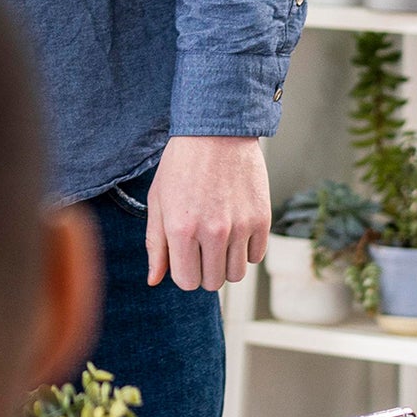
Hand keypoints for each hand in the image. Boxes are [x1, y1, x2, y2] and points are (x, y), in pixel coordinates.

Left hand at [146, 136, 269, 291]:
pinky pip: (256, 257)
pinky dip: (245, 251)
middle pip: (213, 282)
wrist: (216, 134)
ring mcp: (241, 227)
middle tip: (198, 248)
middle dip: (203, 271)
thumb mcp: (158, 203)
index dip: (183, 274)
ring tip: (216, 240)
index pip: (186, 281)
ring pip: (236, 275)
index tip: (183, 258)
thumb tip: (154, 281)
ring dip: (225, 264)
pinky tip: (234, 230)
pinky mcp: (262, 220)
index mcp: (181, 230)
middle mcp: (213, 232)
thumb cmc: (180, 167)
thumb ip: (156, 245)